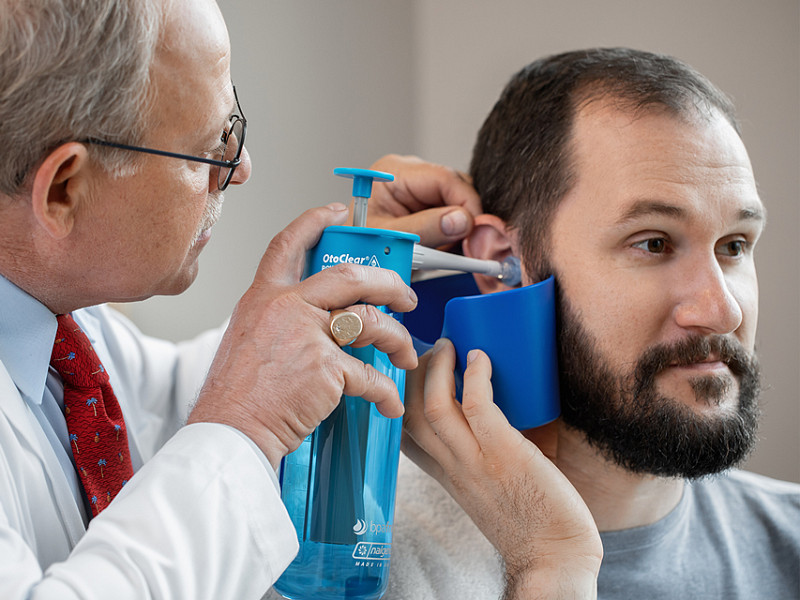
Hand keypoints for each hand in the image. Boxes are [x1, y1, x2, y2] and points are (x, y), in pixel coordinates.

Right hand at [188, 203, 417, 468]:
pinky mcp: (326, 367)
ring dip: (397, 340)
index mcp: (264, 297)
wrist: (230, 430)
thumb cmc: (237, 395)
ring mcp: (307, 334)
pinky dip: (386, 393)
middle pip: (351, 276)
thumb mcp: (248, 338)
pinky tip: (389, 404)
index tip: (338, 212)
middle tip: (406, 297)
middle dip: (389, 283)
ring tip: (405, 356)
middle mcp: (287, 307)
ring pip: (371, 321)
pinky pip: (370, 375)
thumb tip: (318, 322)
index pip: (289, 244)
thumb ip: (281, 320)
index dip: (315, 221)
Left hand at [364, 154, 481, 247]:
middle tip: (468, 246)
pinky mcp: (426, 204)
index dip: (466, 205)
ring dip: (461, 228)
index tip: (475, 232)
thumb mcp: (391, 239)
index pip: (445, 179)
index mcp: (394, 173)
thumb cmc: (358, 248)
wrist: (351, 260)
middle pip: (457, 187)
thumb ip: (426, 228)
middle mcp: (410, 174)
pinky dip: (454, 234)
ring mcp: (419, 188)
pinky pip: (453, 213)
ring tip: (448, 251)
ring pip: (459, 201)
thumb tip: (462, 221)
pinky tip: (445, 249)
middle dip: (465, 218)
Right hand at [402, 339, 601, 598]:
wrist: (555, 558)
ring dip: (437, 368)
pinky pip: (477, 407)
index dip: (398, 400)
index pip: (404, 436)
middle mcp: (453, 468)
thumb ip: (484, 459)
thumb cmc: (532, 522)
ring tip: (450, 346)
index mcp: (447, 477)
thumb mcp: (490, 491)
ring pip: (433, 406)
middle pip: (408, 414)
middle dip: (412, 374)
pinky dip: (475, 377)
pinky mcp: (505, 454)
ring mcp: (475, 462)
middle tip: (433, 351)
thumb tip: (501, 416)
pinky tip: (479, 358)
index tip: (409, 375)